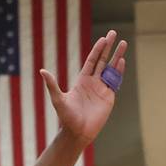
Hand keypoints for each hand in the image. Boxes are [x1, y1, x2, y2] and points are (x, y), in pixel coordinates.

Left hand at [40, 30, 126, 144]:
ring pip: (111, 69)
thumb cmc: (67, 117)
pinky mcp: (109, 97)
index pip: (91, 61)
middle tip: (114, 33)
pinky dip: (119, 71)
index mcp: (82, 80)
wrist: (77, 132)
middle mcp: (93, 82)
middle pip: (102, 60)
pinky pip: (115, 81)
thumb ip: (52, 85)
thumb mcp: (58, 99)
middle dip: (108, 47)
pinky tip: (122, 60)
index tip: (103, 38)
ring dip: (117, 56)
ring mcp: (102, 89)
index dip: (97, 49)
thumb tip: (42, 71)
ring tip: (123, 43)